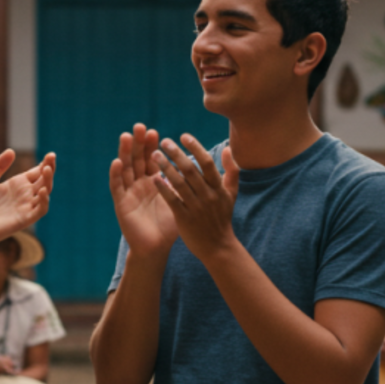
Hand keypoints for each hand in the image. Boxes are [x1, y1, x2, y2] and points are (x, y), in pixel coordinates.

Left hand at [0, 151, 54, 257]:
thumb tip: (11, 150)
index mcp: (18, 184)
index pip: (37, 172)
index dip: (45, 164)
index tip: (49, 154)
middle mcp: (25, 195)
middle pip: (44, 180)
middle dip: (49, 168)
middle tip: (51, 157)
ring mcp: (26, 206)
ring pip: (45, 193)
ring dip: (48, 182)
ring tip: (47, 170)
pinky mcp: (24, 219)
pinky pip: (40, 210)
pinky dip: (44, 201)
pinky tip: (42, 190)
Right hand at [109, 125, 177, 256]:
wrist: (157, 248)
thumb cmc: (170, 226)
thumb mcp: (180, 200)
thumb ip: (187, 183)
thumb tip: (201, 166)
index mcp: (153, 182)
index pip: (151, 159)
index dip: (152, 146)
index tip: (156, 132)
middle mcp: (139, 184)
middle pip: (137, 159)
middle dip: (138, 143)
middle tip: (140, 127)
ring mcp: (129, 192)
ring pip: (126, 168)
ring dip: (125, 152)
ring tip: (127, 136)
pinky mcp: (121, 204)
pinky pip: (117, 187)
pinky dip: (116, 174)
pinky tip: (117, 162)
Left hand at [150, 134, 239, 261]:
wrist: (218, 247)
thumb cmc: (222, 217)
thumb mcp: (231, 193)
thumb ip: (231, 170)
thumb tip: (228, 148)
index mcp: (218, 188)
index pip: (206, 163)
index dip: (195, 147)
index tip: (183, 136)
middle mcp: (207, 195)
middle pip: (190, 170)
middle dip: (176, 153)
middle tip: (164, 141)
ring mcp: (196, 207)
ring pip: (179, 183)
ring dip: (165, 167)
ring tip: (154, 155)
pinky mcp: (184, 218)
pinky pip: (172, 200)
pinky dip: (163, 188)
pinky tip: (153, 177)